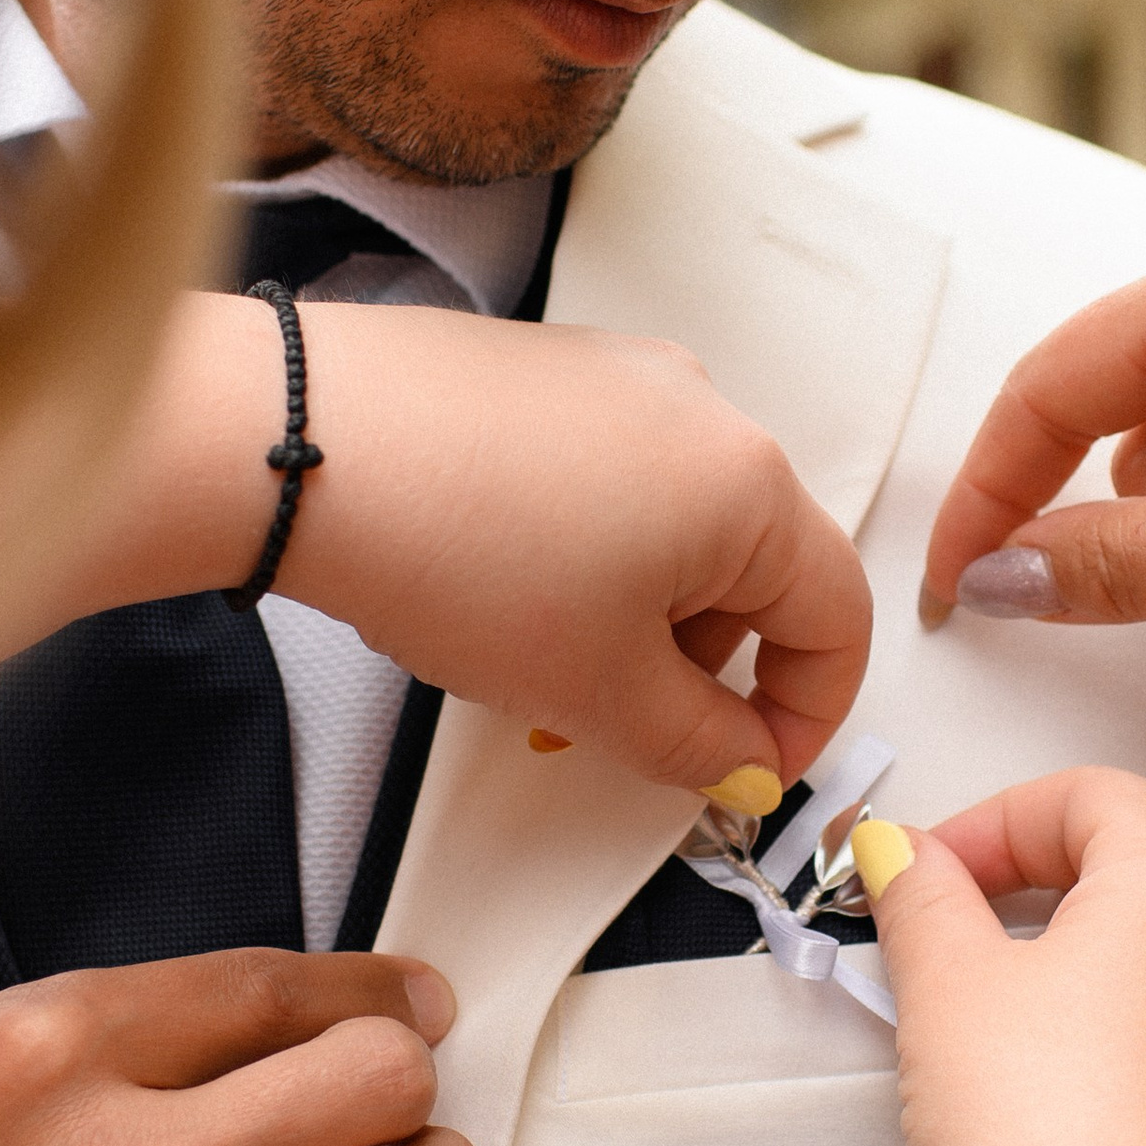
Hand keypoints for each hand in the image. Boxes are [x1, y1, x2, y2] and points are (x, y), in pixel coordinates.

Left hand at [69, 295, 873, 803]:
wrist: (306, 448)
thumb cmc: (463, 556)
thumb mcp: (601, 693)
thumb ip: (700, 747)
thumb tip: (743, 764)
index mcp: (752, 485)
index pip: (839, 618)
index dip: (805, 718)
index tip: (747, 775)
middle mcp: (705, 410)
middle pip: (759, 568)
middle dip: (709, 665)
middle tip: (627, 726)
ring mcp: (623, 377)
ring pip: (679, 525)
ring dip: (643, 611)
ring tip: (543, 656)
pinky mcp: (547, 371)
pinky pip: (608, 476)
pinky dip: (586, 551)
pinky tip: (500, 584)